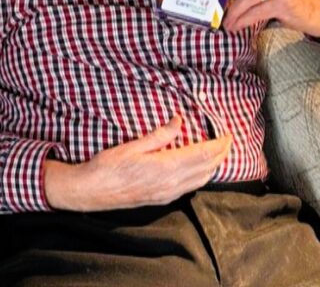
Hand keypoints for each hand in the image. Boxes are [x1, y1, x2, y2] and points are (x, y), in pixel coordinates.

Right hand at [43, 116, 231, 211]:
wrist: (91, 191)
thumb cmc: (108, 167)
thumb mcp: (133, 145)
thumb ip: (160, 135)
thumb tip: (179, 121)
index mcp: (167, 167)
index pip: (204, 155)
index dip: (220, 144)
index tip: (229, 134)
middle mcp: (172, 184)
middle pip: (207, 169)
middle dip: (221, 154)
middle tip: (228, 141)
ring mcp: (167, 194)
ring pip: (201, 180)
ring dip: (213, 166)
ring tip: (219, 153)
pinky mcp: (162, 199)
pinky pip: (190, 187)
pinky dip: (201, 176)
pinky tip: (199, 169)